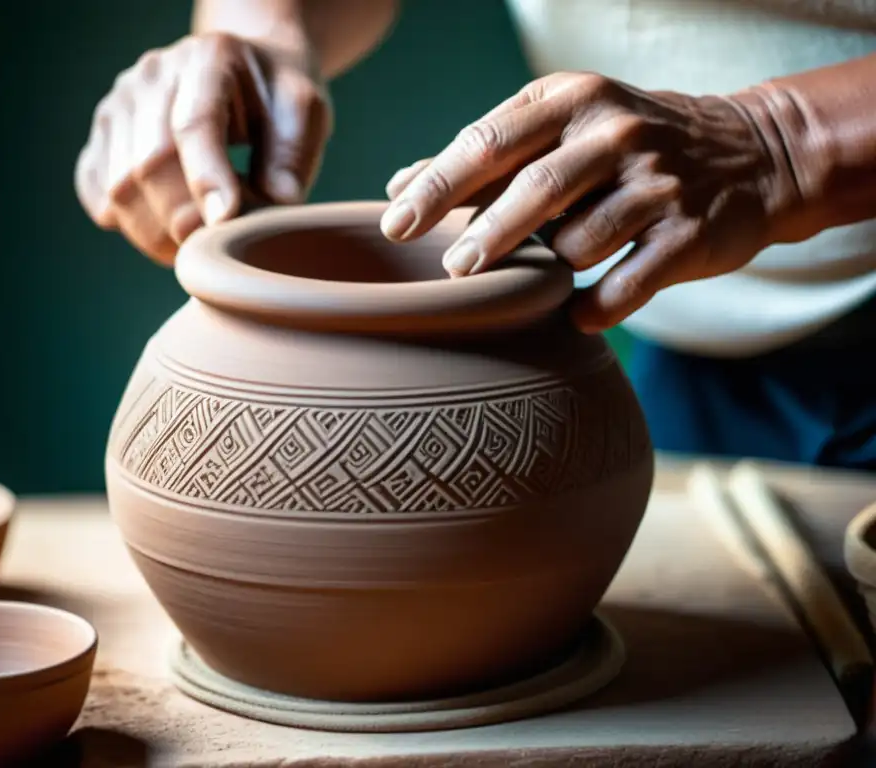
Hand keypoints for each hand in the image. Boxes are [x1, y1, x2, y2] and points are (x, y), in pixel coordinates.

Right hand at [75, 33, 332, 264]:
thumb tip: (279, 200)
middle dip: (183, 219)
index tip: (224, 221)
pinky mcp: (101, 138)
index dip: (206, 178)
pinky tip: (167, 230)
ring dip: (158, 233)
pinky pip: (98, 196)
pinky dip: (130, 226)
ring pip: (118, 188)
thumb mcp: (303, 112)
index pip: (194, 124)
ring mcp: (118, 105)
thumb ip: (292, 154)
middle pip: (148, 163)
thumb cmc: (276, 101)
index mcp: (209, 59)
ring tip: (198, 246)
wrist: (244, 75)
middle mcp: (152, 75)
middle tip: (218, 248)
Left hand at [381, 72, 801, 331]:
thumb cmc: (626, 147)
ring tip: (541, 274)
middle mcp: (616, 132)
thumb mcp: (562, 126)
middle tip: (453, 270)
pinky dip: (598, 305)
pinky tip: (578, 315)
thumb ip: (485, 156)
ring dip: (550, 268)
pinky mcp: (692, 233)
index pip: (490, 142)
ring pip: (581, 242)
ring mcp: (659, 182)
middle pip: (536, 188)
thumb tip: (397, 185)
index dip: (438, 186)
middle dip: (487, 234)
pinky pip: (630, 282)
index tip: (395, 226)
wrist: (752, 152)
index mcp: (571, 100)